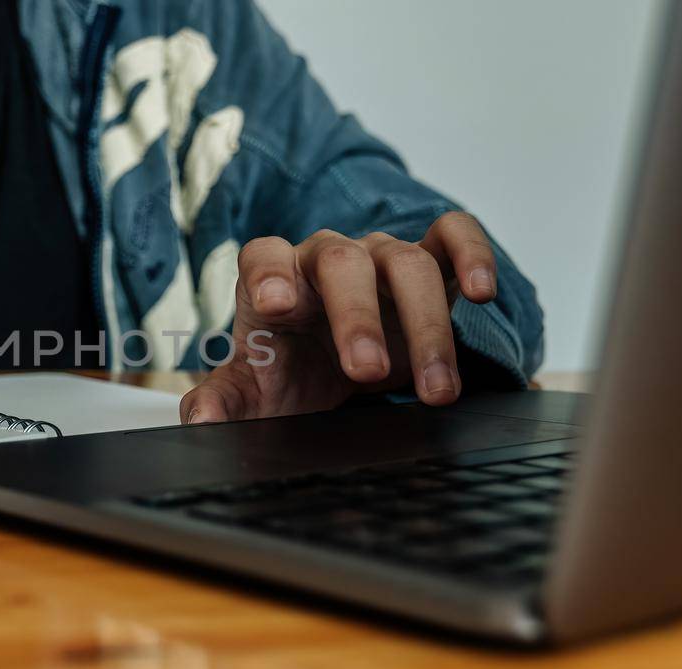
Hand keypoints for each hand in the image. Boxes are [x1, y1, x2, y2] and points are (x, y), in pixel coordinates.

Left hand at [181, 212, 496, 422]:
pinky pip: (453, 236)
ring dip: (425, 326)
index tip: (276, 305)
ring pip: (406, 263)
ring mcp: (380, 256)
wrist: (335, 374)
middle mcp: (326, 259)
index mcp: (274, 280)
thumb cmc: (290, 374)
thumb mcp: (255, 394)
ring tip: (435, 391)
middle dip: (356, 316)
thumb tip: (200, 419)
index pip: (264, 256)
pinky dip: (471, 254)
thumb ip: (224, 401)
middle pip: (341, 262)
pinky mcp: (431, 263)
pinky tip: (480, 293)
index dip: (269, 273)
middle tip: (365, 372)